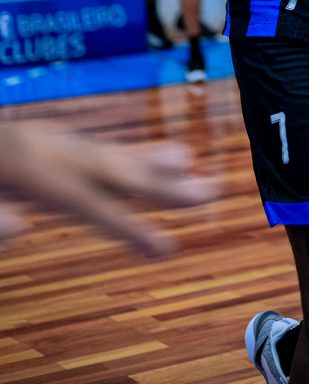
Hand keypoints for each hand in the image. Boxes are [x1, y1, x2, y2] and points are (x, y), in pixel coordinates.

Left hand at [0, 122, 218, 256]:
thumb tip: (18, 226)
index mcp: (23, 166)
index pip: (84, 203)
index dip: (126, 226)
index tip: (168, 249)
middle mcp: (45, 149)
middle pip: (111, 170)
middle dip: (161, 185)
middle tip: (210, 193)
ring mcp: (46, 140)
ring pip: (107, 154)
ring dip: (154, 164)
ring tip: (195, 169)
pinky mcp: (44, 138)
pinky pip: (96, 146)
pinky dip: (129, 152)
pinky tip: (156, 156)